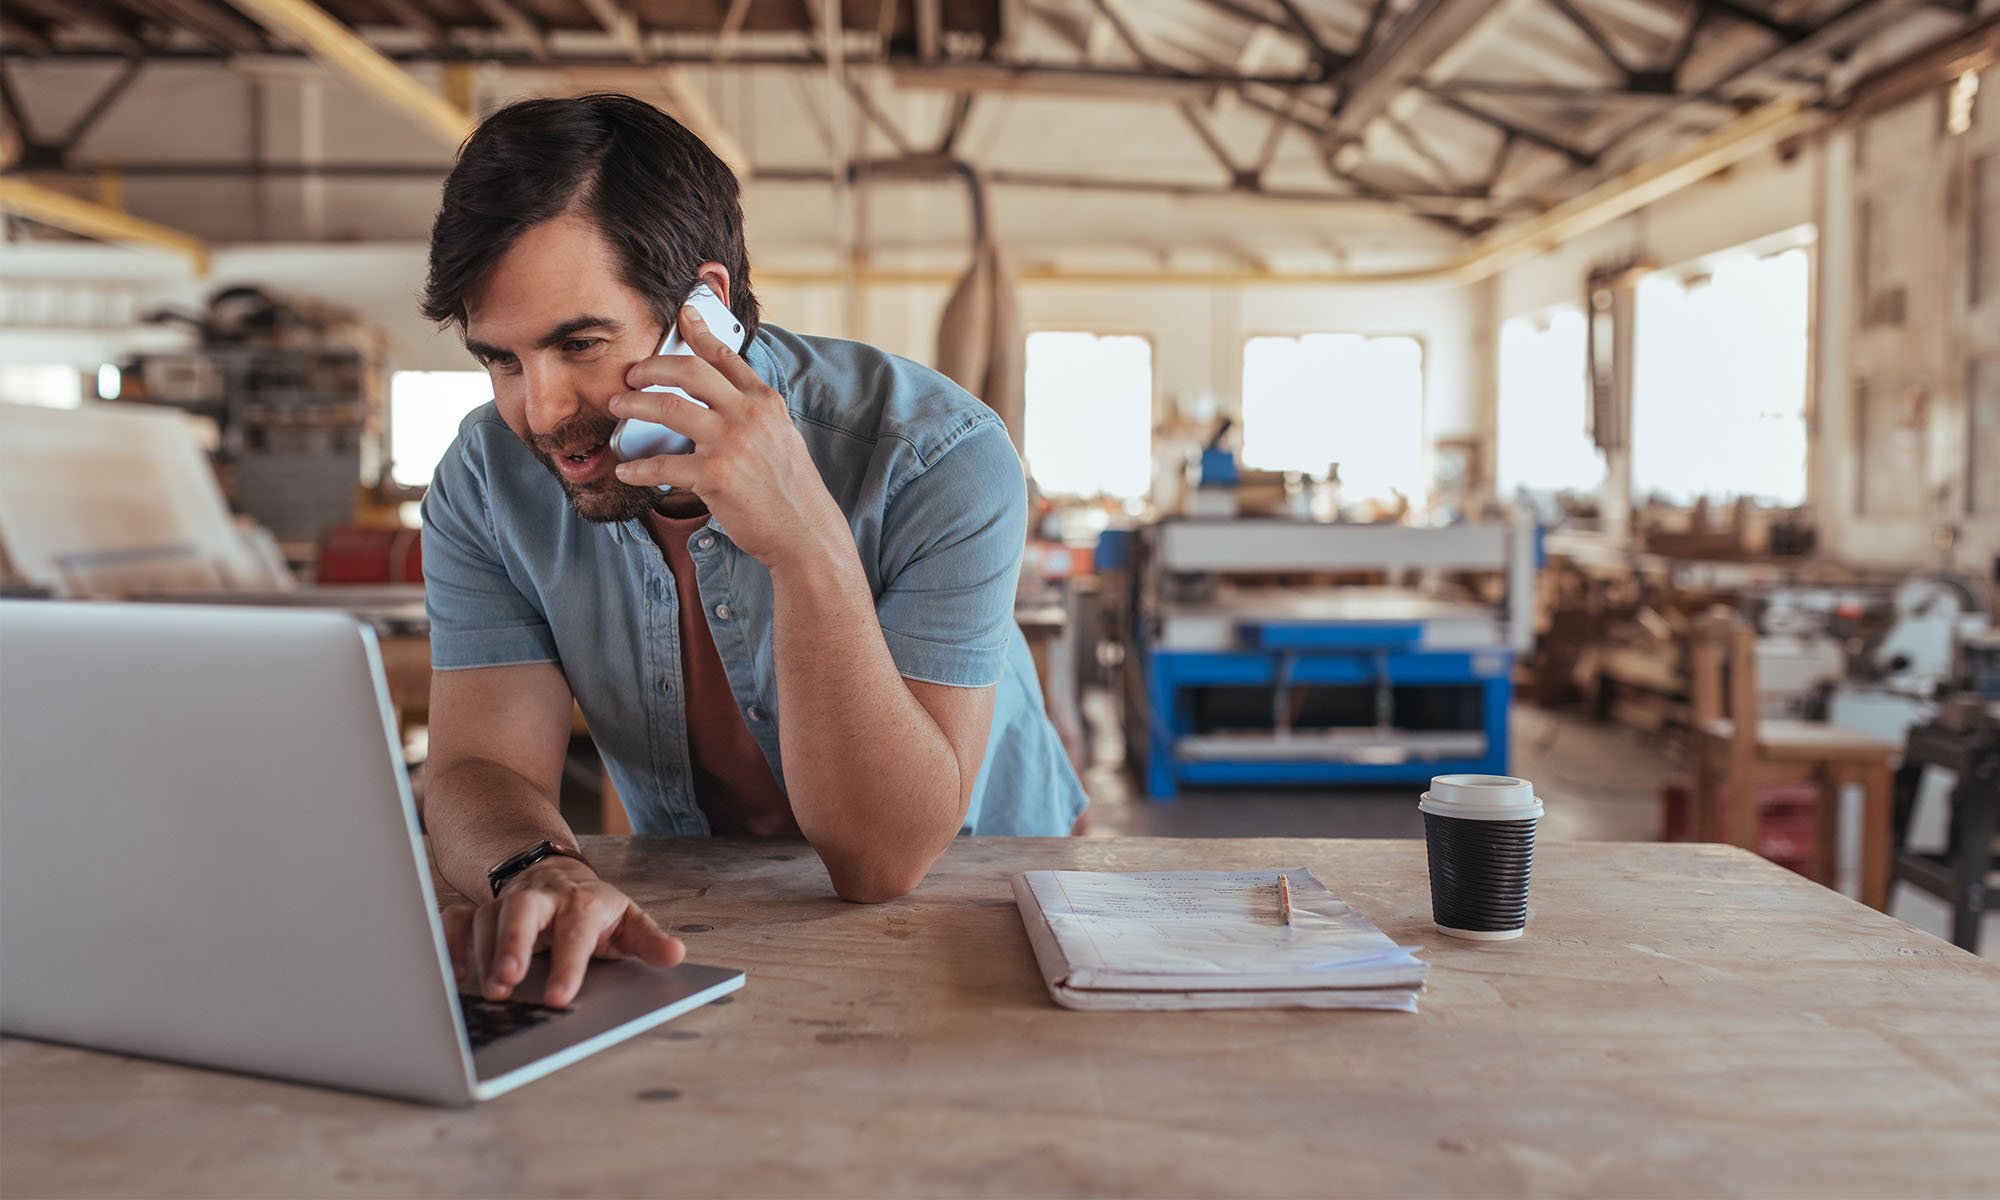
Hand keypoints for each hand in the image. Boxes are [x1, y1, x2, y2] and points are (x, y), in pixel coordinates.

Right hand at [440, 856, 683, 1006]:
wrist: (555, 875)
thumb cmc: (593, 910)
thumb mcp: (627, 921)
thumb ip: (649, 941)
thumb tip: (676, 955)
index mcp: (582, 902)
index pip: (576, 930)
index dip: (568, 963)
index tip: (560, 998)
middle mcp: (541, 899)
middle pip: (521, 911)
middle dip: (512, 943)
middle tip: (508, 982)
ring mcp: (506, 903)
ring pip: (485, 918)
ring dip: (482, 955)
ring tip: (487, 991)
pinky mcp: (478, 911)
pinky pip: (455, 921)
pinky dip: (449, 945)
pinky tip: (454, 976)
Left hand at [609, 304, 847, 570]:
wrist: (805, 533)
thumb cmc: (791, 490)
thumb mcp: (782, 437)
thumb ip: (755, 413)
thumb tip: (726, 398)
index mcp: (764, 402)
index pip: (726, 357)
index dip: (700, 332)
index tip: (683, 315)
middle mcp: (748, 415)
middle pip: (689, 372)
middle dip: (651, 367)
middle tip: (631, 374)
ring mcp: (731, 444)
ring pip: (669, 408)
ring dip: (634, 405)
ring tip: (618, 407)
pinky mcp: (715, 477)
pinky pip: (663, 465)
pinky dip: (639, 468)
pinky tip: (626, 470)